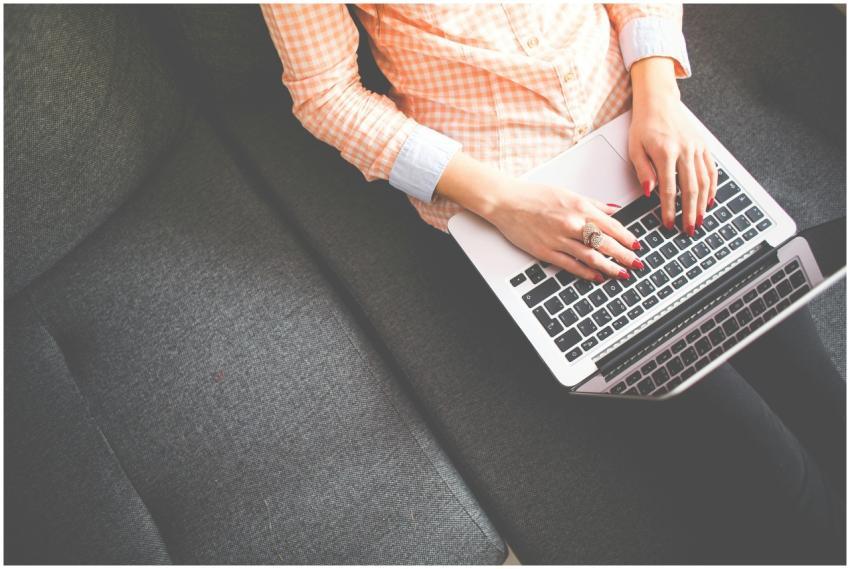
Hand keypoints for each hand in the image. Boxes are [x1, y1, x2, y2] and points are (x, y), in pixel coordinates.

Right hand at [484, 180, 642, 281]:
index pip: (612, 226)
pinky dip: (587, 272)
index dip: (627, 238)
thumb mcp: (568, 193)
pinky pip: (572, 265)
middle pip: (606, 243)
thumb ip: (593, 204)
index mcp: (580, 208)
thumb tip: (613, 210)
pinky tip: (597, 277)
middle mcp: (572, 224)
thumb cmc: (534, 196)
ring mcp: (560, 240)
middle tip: (637, 264)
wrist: (507, 202)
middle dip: (625, 256)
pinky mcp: (547, 252)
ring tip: (622, 274)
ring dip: (610, 267)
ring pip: (592, 257)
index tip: (637, 246)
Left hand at [629, 57, 716, 234]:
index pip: (669, 189)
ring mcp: (697, 148)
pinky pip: (711, 170)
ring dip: (703, 204)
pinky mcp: (704, 146)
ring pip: (704, 182)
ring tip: (700, 220)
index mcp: (666, 152)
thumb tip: (649, 192)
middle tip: (689, 229)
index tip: (668, 223)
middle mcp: (685, 150)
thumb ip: (643, 171)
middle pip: (690, 189)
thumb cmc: (644, 125)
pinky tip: (709, 200)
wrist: (659, 101)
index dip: (669, 210)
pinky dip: (712, 187)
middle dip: (690, 212)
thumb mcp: (635, 148)